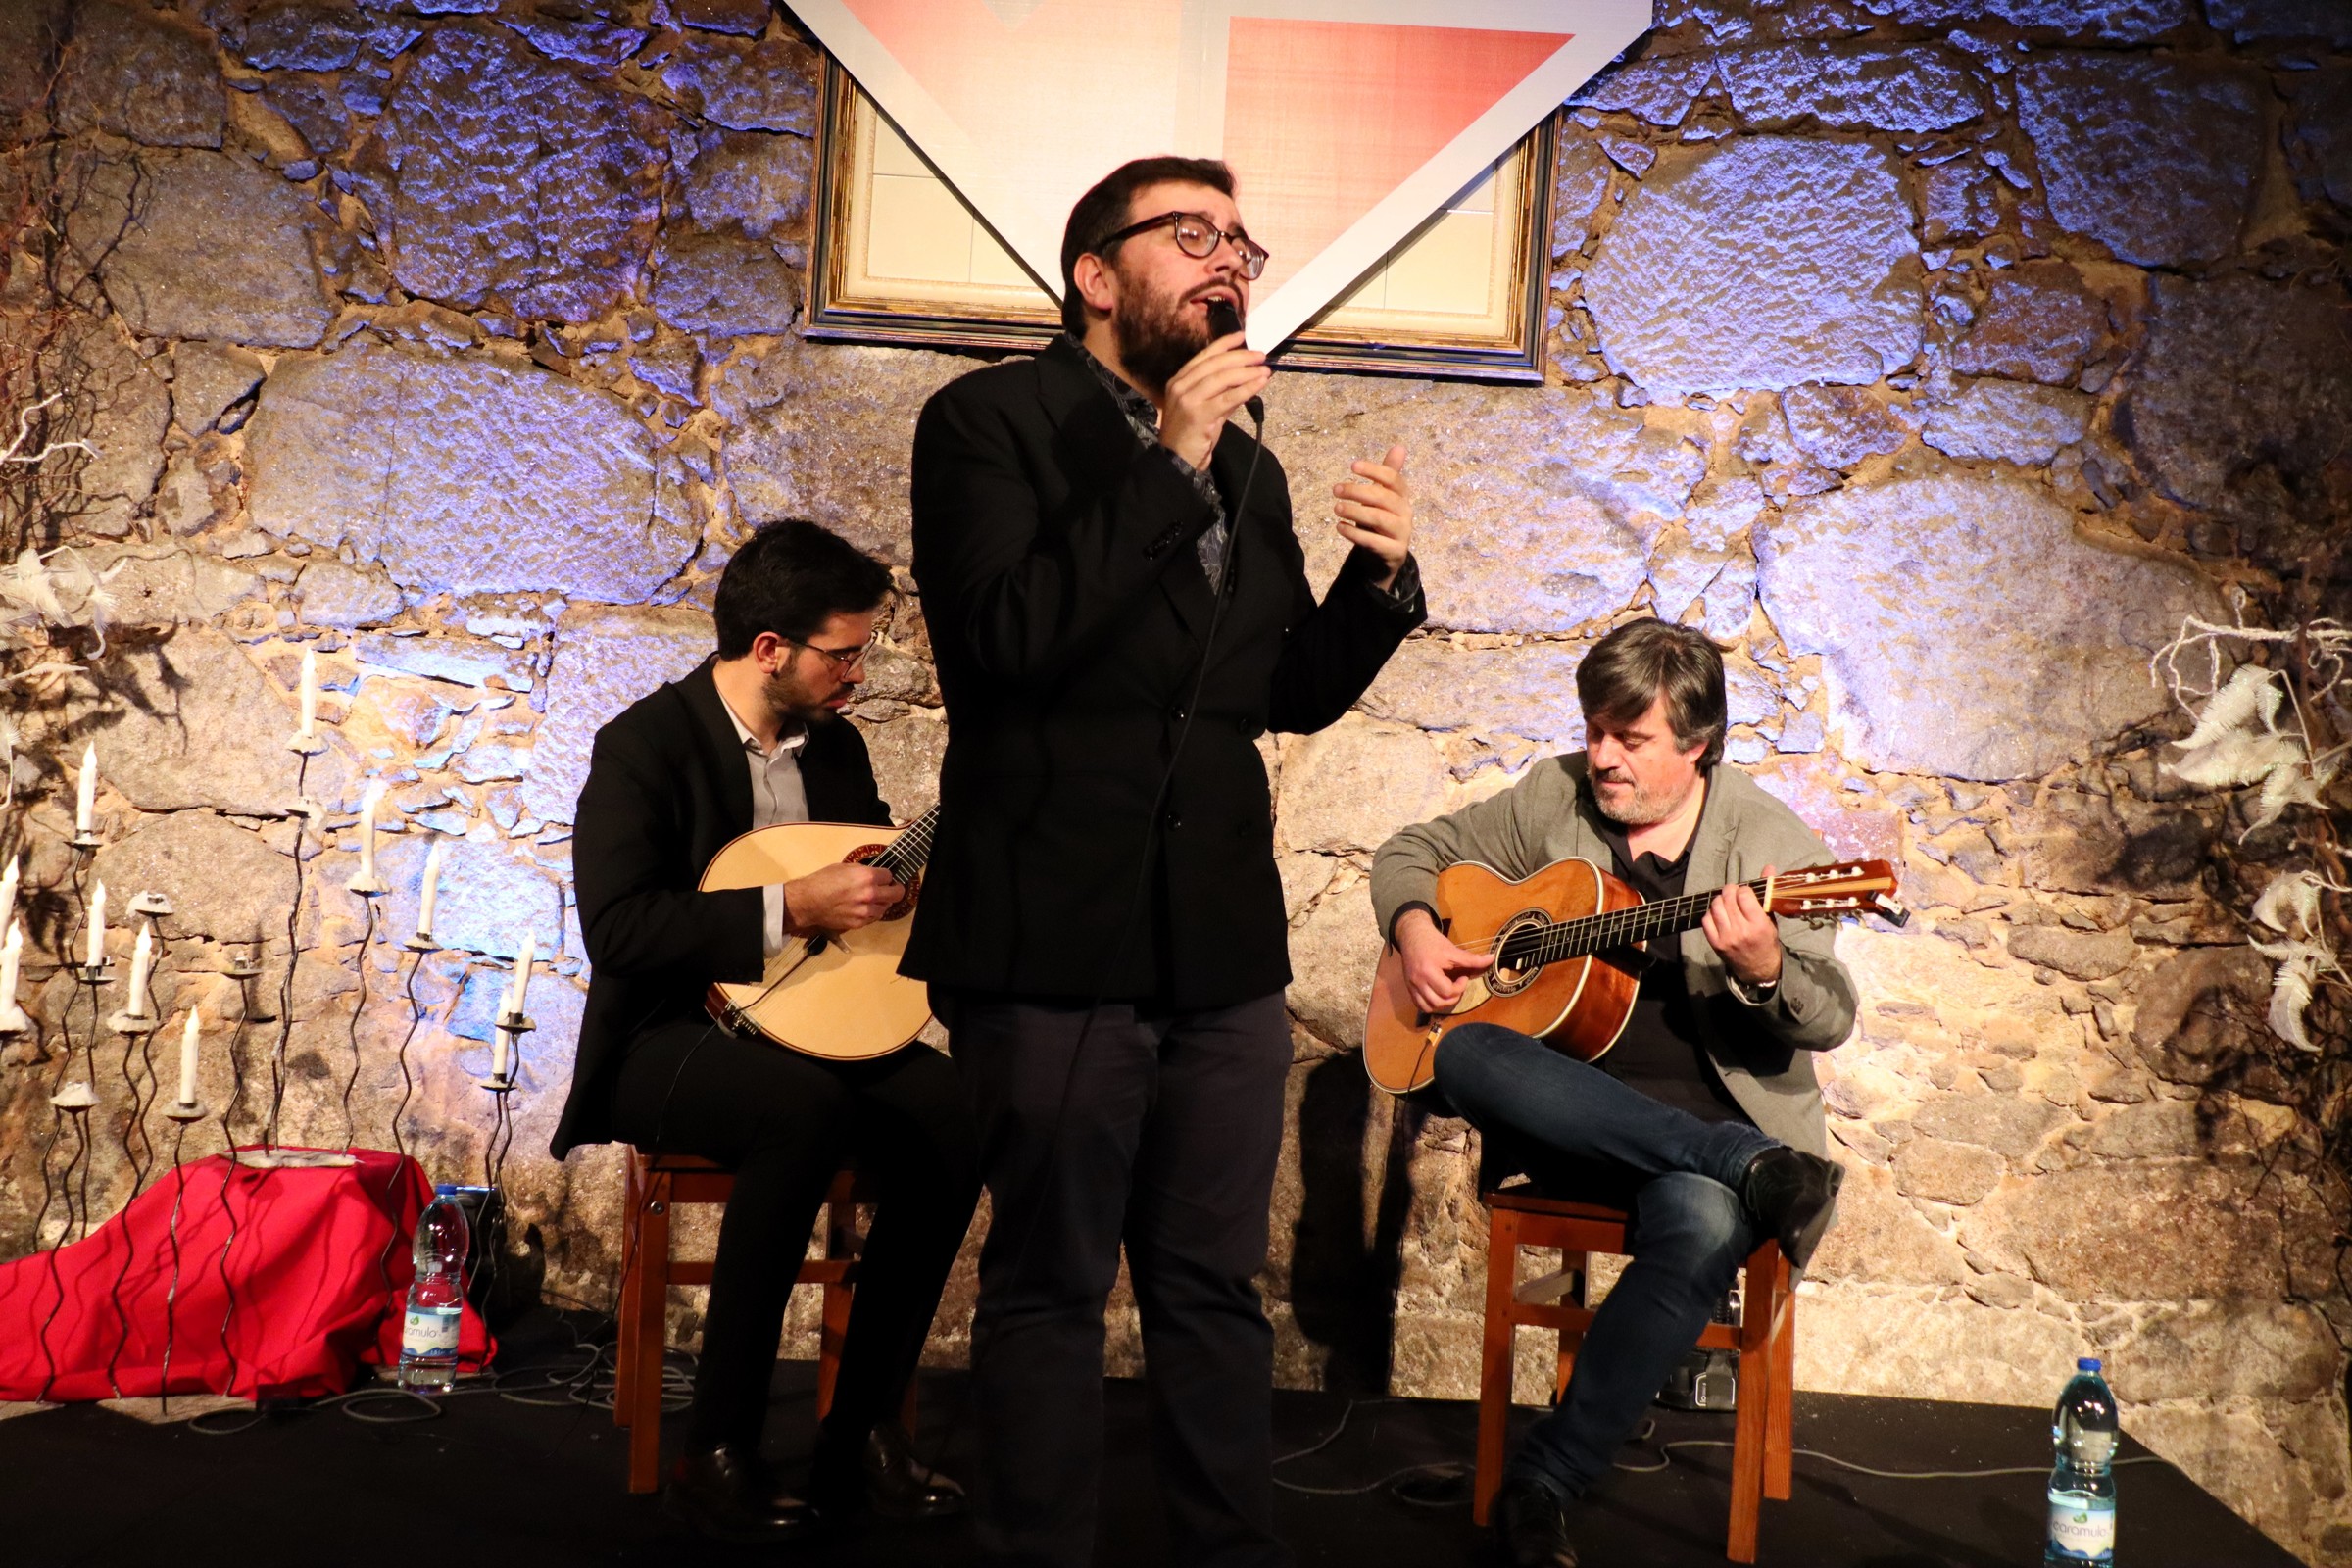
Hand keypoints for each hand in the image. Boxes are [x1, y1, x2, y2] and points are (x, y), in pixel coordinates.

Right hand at [782, 861, 902, 933]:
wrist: (809, 901)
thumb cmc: (823, 881)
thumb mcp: (844, 867)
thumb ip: (862, 871)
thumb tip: (873, 874)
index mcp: (867, 877)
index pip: (889, 876)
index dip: (886, 876)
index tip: (883, 878)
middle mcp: (871, 894)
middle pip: (897, 893)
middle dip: (895, 889)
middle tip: (891, 889)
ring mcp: (866, 911)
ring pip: (886, 907)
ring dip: (882, 903)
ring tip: (872, 900)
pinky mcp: (860, 923)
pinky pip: (873, 918)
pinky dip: (871, 913)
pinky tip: (862, 908)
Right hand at [1158, 331, 1269, 470]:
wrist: (1177, 461)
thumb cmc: (1192, 436)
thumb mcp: (1208, 409)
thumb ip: (1223, 394)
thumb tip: (1247, 379)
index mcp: (1179, 380)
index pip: (1204, 356)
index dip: (1223, 344)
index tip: (1242, 336)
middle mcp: (1180, 386)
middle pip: (1214, 363)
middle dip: (1240, 357)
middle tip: (1261, 355)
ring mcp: (1187, 399)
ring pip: (1221, 378)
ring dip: (1246, 371)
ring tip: (1264, 369)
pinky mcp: (1198, 414)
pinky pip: (1227, 398)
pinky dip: (1246, 389)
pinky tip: (1259, 384)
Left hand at [1332, 445, 1411, 587]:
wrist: (1386, 557)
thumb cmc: (1381, 521)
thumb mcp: (1382, 497)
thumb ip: (1387, 474)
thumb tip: (1399, 446)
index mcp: (1403, 496)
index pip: (1393, 478)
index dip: (1374, 470)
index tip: (1352, 466)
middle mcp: (1406, 513)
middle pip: (1383, 497)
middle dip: (1358, 491)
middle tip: (1336, 490)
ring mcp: (1402, 533)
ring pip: (1379, 518)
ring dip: (1355, 511)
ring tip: (1336, 508)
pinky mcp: (1395, 552)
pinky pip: (1374, 542)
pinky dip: (1355, 534)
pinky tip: (1339, 527)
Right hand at [1394, 907, 1493, 1014]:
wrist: (1412, 935)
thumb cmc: (1433, 941)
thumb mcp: (1452, 950)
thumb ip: (1472, 959)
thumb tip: (1492, 959)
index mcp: (1428, 971)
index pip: (1447, 991)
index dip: (1460, 987)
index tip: (1463, 977)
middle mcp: (1418, 981)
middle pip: (1438, 1002)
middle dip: (1453, 997)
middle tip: (1457, 986)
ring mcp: (1412, 985)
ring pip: (1428, 1007)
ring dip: (1442, 1003)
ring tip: (1448, 992)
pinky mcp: (1409, 987)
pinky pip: (1419, 1005)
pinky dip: (1430, 1005)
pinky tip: (1438, 995)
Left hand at [1702, 865, 1782, 986]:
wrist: (1759, 969)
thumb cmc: (1767, 942)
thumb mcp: (1771, 919)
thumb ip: (1768, 893)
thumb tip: (1769, 867)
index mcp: (1758, 924)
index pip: (1744, 895)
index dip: (1744, 890)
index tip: (1746, 892)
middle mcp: (1741, 930)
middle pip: (1728, 899)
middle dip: (1730, 891)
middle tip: (1733, 893)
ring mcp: (1726, 937)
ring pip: (1715, 907)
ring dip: (1720, 900)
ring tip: (1726, 902)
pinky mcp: (1715, 943)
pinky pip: (1706, 920)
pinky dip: (1711, 914)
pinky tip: (1719, 914)